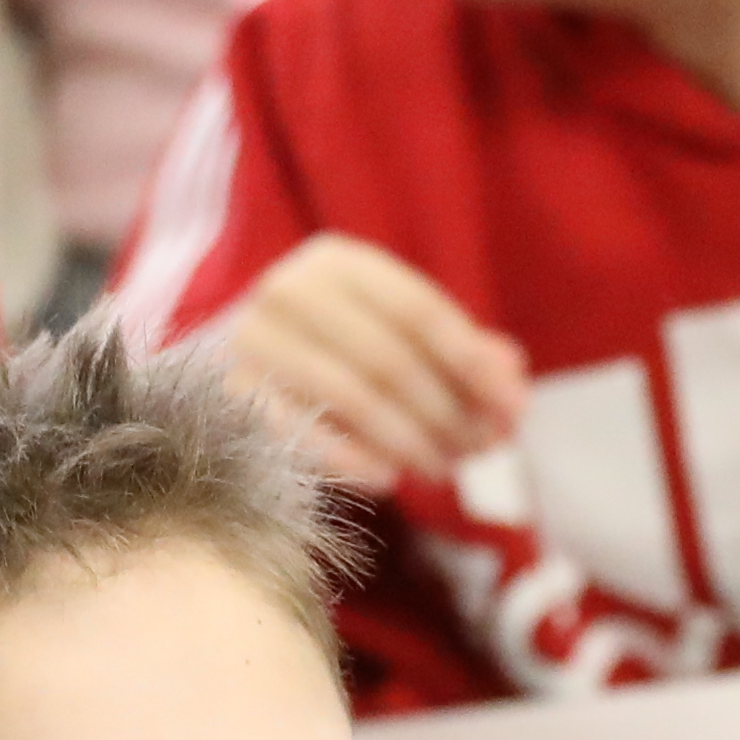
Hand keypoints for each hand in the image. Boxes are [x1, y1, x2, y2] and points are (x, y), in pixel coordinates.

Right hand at [207, 235, 527, 491]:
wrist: (226, 354)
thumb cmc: (332, 342)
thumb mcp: (392, 328)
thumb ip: (459, 350)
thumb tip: (511, 383)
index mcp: (337, 261)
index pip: (420, 311)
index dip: (474, 365)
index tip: (514, 411)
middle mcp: (289, 290)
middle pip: (390, 359)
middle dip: (446, 413)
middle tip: (480, 450)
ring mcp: (253, 341)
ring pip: (353, 399)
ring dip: (409, 442)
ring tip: (442, 469)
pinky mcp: (231, 394)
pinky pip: (304, 435)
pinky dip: (353, 460)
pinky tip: (390, 478)